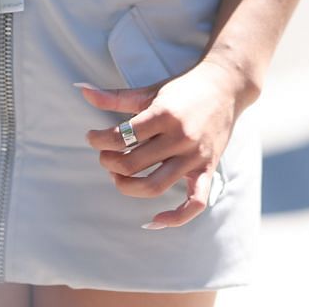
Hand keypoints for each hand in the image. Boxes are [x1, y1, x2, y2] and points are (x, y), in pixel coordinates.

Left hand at [78, 61, 244, 229]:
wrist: (227, 85)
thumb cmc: (184, 88)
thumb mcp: (149, 90)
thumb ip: (115, 96)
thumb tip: (81, 89)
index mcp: (163, 114)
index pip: (120, 136)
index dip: (98, 140)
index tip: (93, 137)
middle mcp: (180, 137)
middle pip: (132, 164)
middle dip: (108, 163)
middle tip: (105, 157)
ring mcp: (194, 156)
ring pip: (154, 186)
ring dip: (127, 186)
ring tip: (118, 176)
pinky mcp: (208, 169)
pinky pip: (195, 203)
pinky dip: (175, 218)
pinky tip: (153, 222)